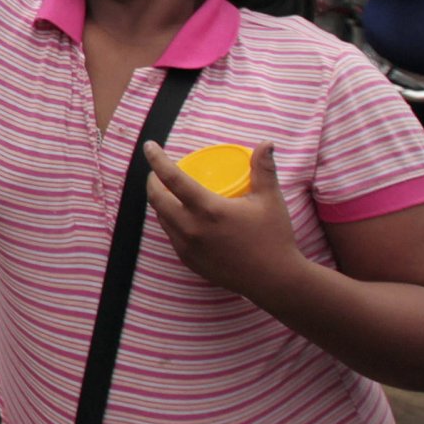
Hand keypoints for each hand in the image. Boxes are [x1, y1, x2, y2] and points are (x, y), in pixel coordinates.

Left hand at [142, 142, 309, 304]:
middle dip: (153, 181)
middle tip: (158, 171)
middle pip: (157, 198)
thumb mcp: (270, 199)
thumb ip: (264, 169)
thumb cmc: (274, 237)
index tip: (149, 146)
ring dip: (159, 201)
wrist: (274, 280)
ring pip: (161, 218)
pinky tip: (178, 216)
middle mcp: (191, 228)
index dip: (157, 160)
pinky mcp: (188, 260)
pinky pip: (171, 235)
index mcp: (208, 210)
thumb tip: (266, 143)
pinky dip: (169, 220)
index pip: (172, 178)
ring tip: (167, 191)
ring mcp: (187, 247)